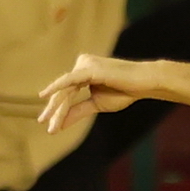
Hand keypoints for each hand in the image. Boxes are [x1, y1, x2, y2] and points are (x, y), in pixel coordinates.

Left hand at [38, 52, 154, 135]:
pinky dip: (56, 88)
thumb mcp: (97, 104)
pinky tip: (44, 95)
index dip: (59, 109)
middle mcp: (80, 64)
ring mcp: (84, 64)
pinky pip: (69, 80)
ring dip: (57, 107)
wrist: (145, 83)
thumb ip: (78, 111)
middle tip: (45, 125)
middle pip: (63, 91)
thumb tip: (60, 124)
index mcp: (82, 71)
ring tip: (49, 123)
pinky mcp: (88, 68)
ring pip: (65, 89)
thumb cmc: (125, 91)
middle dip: (54, 109)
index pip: (67, 93)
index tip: (51, 126)